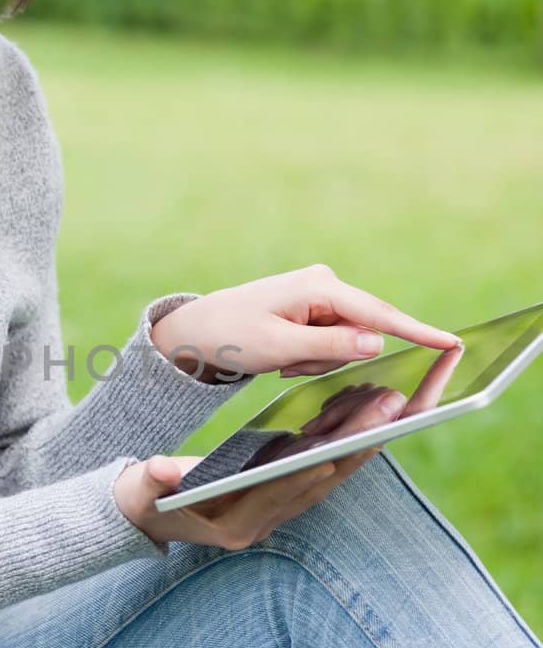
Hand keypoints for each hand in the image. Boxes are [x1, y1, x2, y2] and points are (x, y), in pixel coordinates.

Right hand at [114, 386, 405, 549]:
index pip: (286, 491)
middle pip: (327, 477)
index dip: (316, 464)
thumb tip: (158, 470)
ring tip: (402, 394)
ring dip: (367, 434)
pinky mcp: (288, 490)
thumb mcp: (142, 490)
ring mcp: (282, 507)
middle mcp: (268, 520)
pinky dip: (349, 434)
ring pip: (336, 469)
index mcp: (238, 523)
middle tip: (400, 401)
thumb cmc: (145, 499)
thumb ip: (152, 481)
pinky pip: (328, 461)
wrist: (147, 516)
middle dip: (363, 440)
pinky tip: (368, 401)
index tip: (347, 440)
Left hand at [150, 264, 461, 381]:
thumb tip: (377, 341)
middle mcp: (326, 284)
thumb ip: (329, 346)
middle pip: (360, 334)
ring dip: (315, 361)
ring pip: (345, 344)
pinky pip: (329, 344)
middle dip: (328, 358)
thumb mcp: (279, 348)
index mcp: (320, 287)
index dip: (417, 332)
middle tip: (286, 363)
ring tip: (279, 359)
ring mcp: (321, 296)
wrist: (196, 331)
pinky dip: (307, 358)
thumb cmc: (231, 336)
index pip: (379, 314)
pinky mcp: (314, 309)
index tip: (451, 343)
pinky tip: (280, 356)